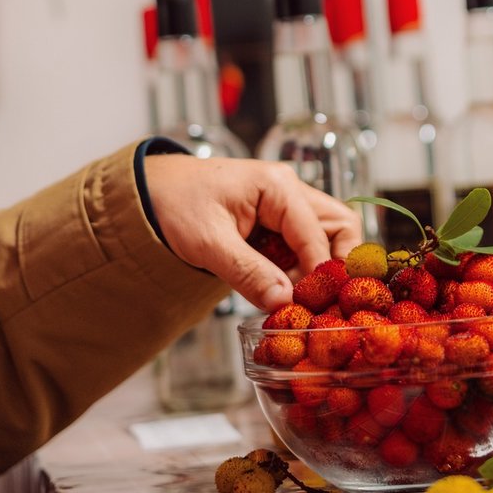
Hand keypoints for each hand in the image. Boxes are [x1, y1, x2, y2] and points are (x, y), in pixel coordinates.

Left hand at [143, 156, 360, 309]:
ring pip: (327, 237)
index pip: (319, 233)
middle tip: (322, 300)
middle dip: (336, 265)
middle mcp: (290, 191)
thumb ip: (247, 272)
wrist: (152, 192)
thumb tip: (283, 301)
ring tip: (298, 298)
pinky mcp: (278, 223)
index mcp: (277, 186)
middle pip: (340, 227)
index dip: (320, 274)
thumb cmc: (176, 204)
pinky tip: (283, 290)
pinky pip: (304, 246)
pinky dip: (300, 270)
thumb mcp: (208, 242)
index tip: (313, 306)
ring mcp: (286, 206)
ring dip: (318, 269)